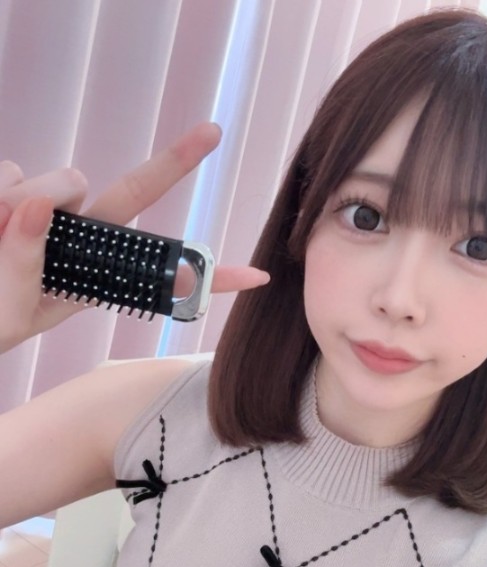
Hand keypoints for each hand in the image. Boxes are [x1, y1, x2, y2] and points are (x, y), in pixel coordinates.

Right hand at [0, 122, 268, 352]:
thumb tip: (36, 205)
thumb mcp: (13, 312)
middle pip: (133, 191)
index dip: (210, 277)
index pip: (160, 271)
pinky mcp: (15, 182)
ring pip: (65, 181)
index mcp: (97, 274)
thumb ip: (24, 265)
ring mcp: (51, 207)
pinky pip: (10, 171)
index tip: (261, 278)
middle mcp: (83, 234)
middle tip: (211, 134)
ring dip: (29, 204)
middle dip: (176, 164)